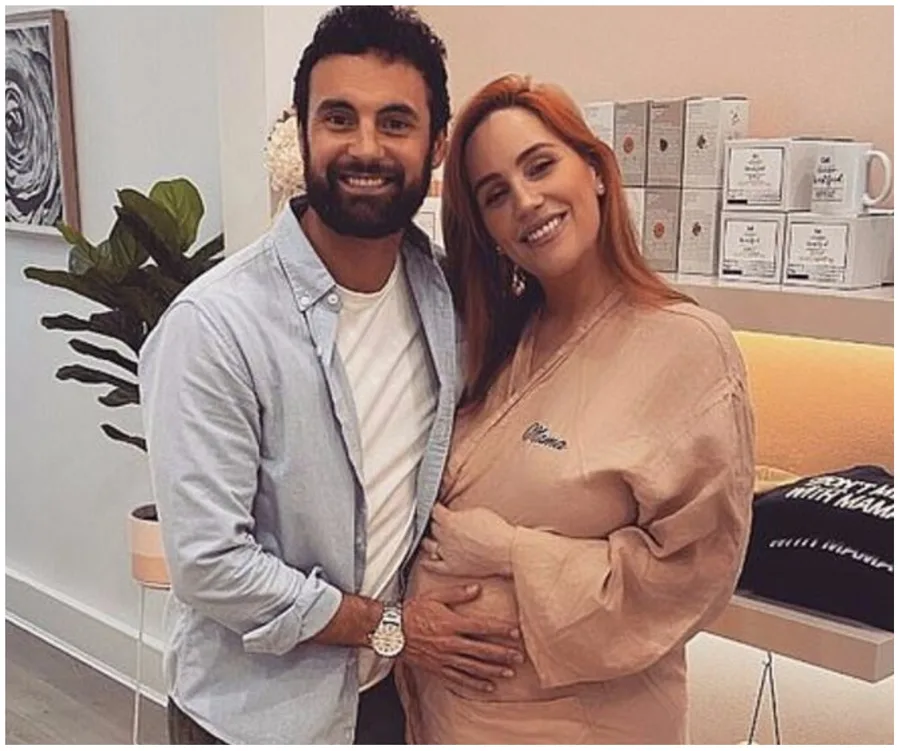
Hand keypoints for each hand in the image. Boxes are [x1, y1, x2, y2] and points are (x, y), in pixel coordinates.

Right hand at [401, 583, 523, 692]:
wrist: (391, 631)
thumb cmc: (413, 611)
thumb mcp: (435, 597)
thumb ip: (457, 593)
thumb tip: (477, 588)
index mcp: (452, 623)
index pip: (482, 627)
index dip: (500, 630)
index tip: (516, 633)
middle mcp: (451, 643)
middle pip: (482, 650)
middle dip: (502, 654)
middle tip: (519, 658)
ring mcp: (445, 658)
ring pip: (473, 667)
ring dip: (493, 671)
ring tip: (509, 673)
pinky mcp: (438, 669)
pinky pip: (459, 679)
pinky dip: (474, 685)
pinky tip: (487, 687)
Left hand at [420, 504, 514, 578]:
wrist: (506, 550)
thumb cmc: (496, 530)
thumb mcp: (478, 511)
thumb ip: (461, 513)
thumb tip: (456, 514)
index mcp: (450, 521)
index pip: (435, 511)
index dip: (436, 508)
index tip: (437, 507)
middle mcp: (445, 537)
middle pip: (433, 527)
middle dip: (435, 522)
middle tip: (437, 520)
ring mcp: (447, 553)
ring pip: (430, 545)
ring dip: (428, 540)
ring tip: (428, 537)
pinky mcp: (453, 567)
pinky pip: (435, 566)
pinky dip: (428, 563)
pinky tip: (425, 560)